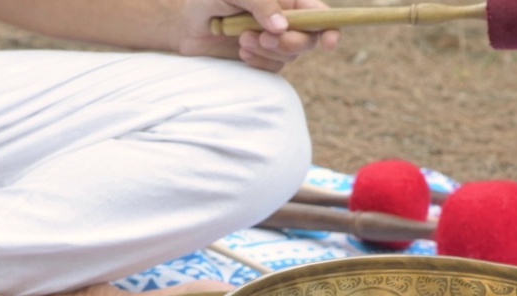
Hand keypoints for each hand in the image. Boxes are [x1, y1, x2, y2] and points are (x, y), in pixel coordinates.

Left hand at [179, 0, 339, 72]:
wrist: (186, 25)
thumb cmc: (209, 0)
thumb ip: (260, 2)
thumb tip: (282, 25)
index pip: (318, 13)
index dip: (330, 26)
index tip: (329, 41)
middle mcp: (286, 19)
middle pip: (309, 37)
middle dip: (290, 42)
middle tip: (264, 37)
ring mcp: (275, 40)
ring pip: (291, 54)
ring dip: (269, 50)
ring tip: (242, 39)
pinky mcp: (263, 58)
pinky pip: (273, 68)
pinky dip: (259, 62)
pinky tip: (241, 51)